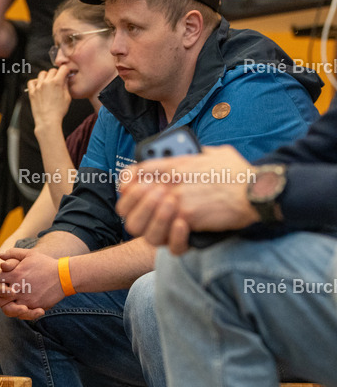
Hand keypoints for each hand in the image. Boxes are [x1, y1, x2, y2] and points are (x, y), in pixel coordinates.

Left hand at [0, 247, 63, 319]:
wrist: (64, 276)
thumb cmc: (46, 264)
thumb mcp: (29, 254)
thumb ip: (13, 253)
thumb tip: (0, 255)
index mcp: (14, 274)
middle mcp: (17, 288)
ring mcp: (25, 299)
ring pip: (6, 309)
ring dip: (4, 306)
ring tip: (7, 303)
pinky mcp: (33, 307)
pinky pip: (20, 314)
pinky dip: (19, 312)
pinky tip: (20, 307)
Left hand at [27, 66, 70, 128]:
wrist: (48, 121)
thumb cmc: (59, 111)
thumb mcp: (67, 97)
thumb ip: (66, 86)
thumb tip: (65, 79)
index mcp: (57, 82)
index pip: (63, 68)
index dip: (66, 70)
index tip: (66, 73)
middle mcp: (47, 82)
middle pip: (52, 70)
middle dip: (57, 74)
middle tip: (58, 80)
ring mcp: (38, 87)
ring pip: (42, 74)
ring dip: (46, 76)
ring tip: (49, 83)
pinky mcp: (32, 92)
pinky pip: (31, 82)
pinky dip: (35, 82)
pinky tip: (39, 86)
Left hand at [117, 145, 258, 254]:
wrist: (257, 192)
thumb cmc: (239, 173)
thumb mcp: (215, 152)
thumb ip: (195, 154)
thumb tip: (187, 154)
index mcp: (176, 164)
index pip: (136, 172)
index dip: (128, 183)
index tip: (130, 189)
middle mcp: (171, 180)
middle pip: (133, 195)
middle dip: (134, 205)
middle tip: (143, 210)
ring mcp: (176, 199)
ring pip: (144, 217)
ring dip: (149, 221)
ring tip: (163, 220)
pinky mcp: (186, 217)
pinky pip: (165, 230)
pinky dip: (170, 233)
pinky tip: (180, 229)